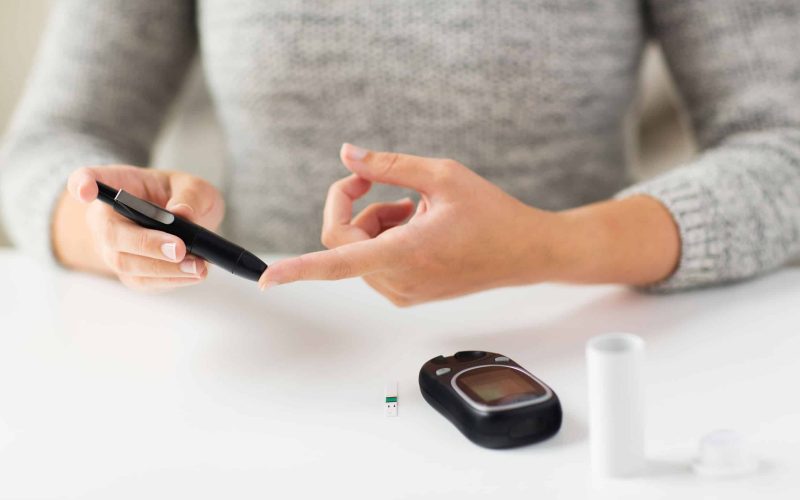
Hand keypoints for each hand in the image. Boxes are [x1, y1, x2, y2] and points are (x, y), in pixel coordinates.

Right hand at [57, 165, 224, 291]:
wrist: (182, 224)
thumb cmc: (180, 197)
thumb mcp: (193, 186)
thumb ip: (190, 195)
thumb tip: (182, 213)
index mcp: (116, 184)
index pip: (86, 179)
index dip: (81, 184)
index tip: (85, 190)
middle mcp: (105, 217)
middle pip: (111, 233)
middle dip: (146, 243)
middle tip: (179, 248)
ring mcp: (112, 248)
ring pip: (126, 263)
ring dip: (163, 268)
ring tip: (197, 266)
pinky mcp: (129, 272)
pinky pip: (143, 281)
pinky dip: (170, 280)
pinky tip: (193, 274)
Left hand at [259, 144, 564, 305]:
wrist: (526, 251)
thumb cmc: (491, 212)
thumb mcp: (442, 175)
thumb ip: (388, 166)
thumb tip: (346, 155)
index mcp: (406, 253)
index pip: (338, 261)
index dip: (299, 270)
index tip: (268, 281)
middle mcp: (399, 281)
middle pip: (344, 242)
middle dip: (355, 207)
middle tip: (383, 183)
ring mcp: (403, 292)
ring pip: (357, 252)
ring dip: (374, 223)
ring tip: (415, 208)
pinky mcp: (409, 294)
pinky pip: (373, 263)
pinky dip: (384, 239)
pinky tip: (417, 226)